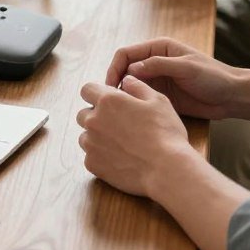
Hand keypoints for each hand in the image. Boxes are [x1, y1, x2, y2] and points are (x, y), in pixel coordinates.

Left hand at [76, 76, 191, 196]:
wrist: (166, 170)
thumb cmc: (165, 133)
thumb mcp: (158, 101)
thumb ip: (138, 86)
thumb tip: (126, 80)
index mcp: (107, 101)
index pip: (87, 90)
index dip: (97, 93)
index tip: (108, 101)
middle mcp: (93, 121)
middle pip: (83, 114)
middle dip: (96, 116)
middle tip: (118, 124)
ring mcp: (91, 144)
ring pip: (85, 136)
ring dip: (97, 137)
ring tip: (119, 144)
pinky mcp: (93, 165)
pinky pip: (90, 157)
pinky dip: (100, 157)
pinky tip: (119, 159)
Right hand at [105, 37, 239, 120]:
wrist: (232, 97)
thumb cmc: (213, 76)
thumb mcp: (186, 67)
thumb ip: (159, 65)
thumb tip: (131, 70)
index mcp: (158, 48)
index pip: (126, 54)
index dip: (114, 68)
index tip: (110, 86)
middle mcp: (154, 62)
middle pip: (125, 70)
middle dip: (115, 83)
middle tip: (110, 102)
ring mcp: (157, 80)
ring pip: (130, 86)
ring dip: (123, 95)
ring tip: (118, 110)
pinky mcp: (161, 96)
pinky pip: (141, 98)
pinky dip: (133, 105)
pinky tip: (131, 115)